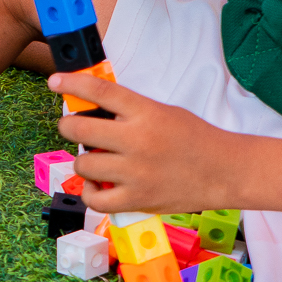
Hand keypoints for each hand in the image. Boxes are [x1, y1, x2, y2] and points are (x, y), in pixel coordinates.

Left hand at [54, 66, 233, 213]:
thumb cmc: (196, 140)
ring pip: (83, 165)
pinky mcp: (138, 199)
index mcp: (146, 113)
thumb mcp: (163, 112)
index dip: (71, 84)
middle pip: (79, 129)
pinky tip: (99, 184)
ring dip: (82, 161)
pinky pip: (96, 199)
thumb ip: (130, 110)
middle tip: (73, 127)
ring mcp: (136, 173)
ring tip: (95, 159)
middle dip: (68, 126)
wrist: (226, 171)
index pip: (99, 91)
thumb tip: (92, 110)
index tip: (56, 82)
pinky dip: (91, 191)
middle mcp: (137, 141)